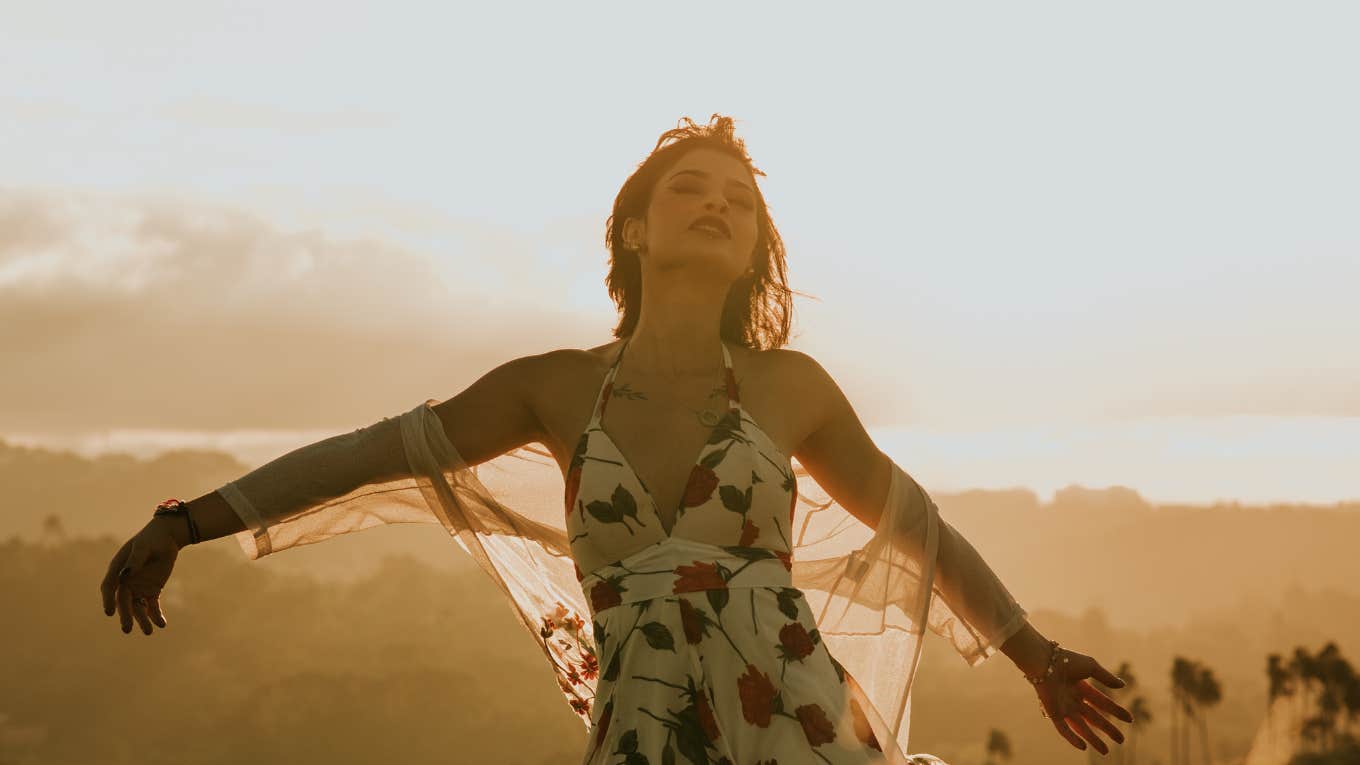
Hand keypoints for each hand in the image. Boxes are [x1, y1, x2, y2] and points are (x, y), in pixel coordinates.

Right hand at [99, 520, 180, 634]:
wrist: (167, 538)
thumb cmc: (152, 539)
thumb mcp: (144, 547)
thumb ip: (136, 559)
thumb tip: (126, 574)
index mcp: (118, 569)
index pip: (109, 587)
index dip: (108, 600)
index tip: (109, 612)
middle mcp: (125, 581)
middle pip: (123, 602)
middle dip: (125, 616)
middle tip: (127, 629)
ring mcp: (138, 588)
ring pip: (137, 607)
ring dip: (142, 620)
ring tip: (149, 632)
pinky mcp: (151, 591)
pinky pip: (152, 606)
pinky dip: (156, 615)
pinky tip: (161, 624)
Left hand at [1032, 646, 1133, 754]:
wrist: (1045, 662)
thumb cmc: (1067, 660)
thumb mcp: (1091, 666)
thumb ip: (1106, 677)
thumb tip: (1123, 685)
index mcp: (1081, 687)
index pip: (1102, 702)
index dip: (1116, 711)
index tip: (1129, 719)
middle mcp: (1073, 698)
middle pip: (1094, 717)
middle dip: (1108, 729)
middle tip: (1121, 740)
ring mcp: (1063, 707)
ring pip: (1081, 727)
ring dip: (1093, 739)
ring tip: (1105, 752)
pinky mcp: (1053, 712)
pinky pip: (1064, 729)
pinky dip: (1073, 738)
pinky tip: (1083, 747)